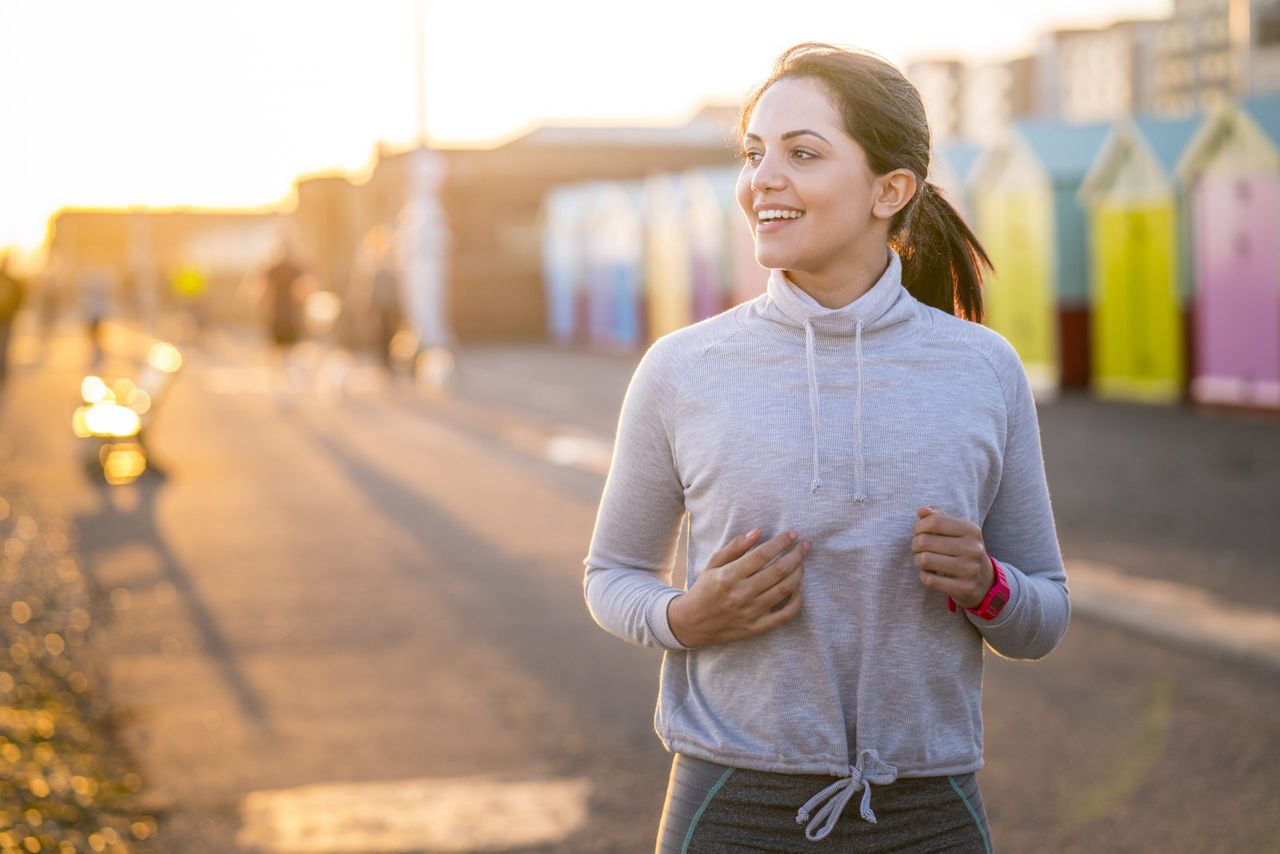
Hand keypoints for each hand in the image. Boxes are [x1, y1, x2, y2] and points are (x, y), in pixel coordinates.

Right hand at [667, 528, 807, 647]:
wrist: (692, 624)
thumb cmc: (704, 590)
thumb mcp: (713, 564)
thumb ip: (735, 547)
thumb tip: (758, 532)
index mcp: (729, 576)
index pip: (762, 555)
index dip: (781, 542)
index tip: (793, 534)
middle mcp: (741, 594)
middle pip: (778, 571)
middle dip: (796, 555)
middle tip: (805, 545)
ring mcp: (751, 613)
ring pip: (784, 590)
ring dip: (798, 573)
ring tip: (802, 563)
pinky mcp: (757, 628)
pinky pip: (784, 616)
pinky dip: (796, 601)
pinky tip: (799, 588)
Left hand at [911, 507, 992, 609]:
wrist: (984, 581)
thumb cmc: (963, 550)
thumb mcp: (957, 530)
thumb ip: (938, 516)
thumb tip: (921, 510)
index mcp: (971, 530)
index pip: (934, 522)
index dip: (919, 526)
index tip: (918, 532)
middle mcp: (973, 549)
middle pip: (925, 541)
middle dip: (915, 544)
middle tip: (919, 548)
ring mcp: (970, 570)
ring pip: (924, 560)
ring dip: (918, 560)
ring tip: (923, 560)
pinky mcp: (964, 588)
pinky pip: (929, 580)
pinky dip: (924, 576)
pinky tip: (930, 574)